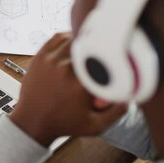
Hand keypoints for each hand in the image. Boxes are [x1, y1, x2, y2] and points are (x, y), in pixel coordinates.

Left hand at [10, 32, 126, 145]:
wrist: (32, 121)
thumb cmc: (62, 123)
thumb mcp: (95, 126)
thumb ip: (117, 112)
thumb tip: (130, 93)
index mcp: (80, 84)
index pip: (104, 58)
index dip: (112, 54)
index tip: (117, 56)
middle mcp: (65, 69)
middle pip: (90, 45)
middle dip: (98, 47)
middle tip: (103, 51)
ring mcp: (51, 61)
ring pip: (73, 38)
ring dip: (84, 41)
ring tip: (90, 47)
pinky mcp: (40, 57)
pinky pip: (57, 37)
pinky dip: (68, 36)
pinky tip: (74, 42)